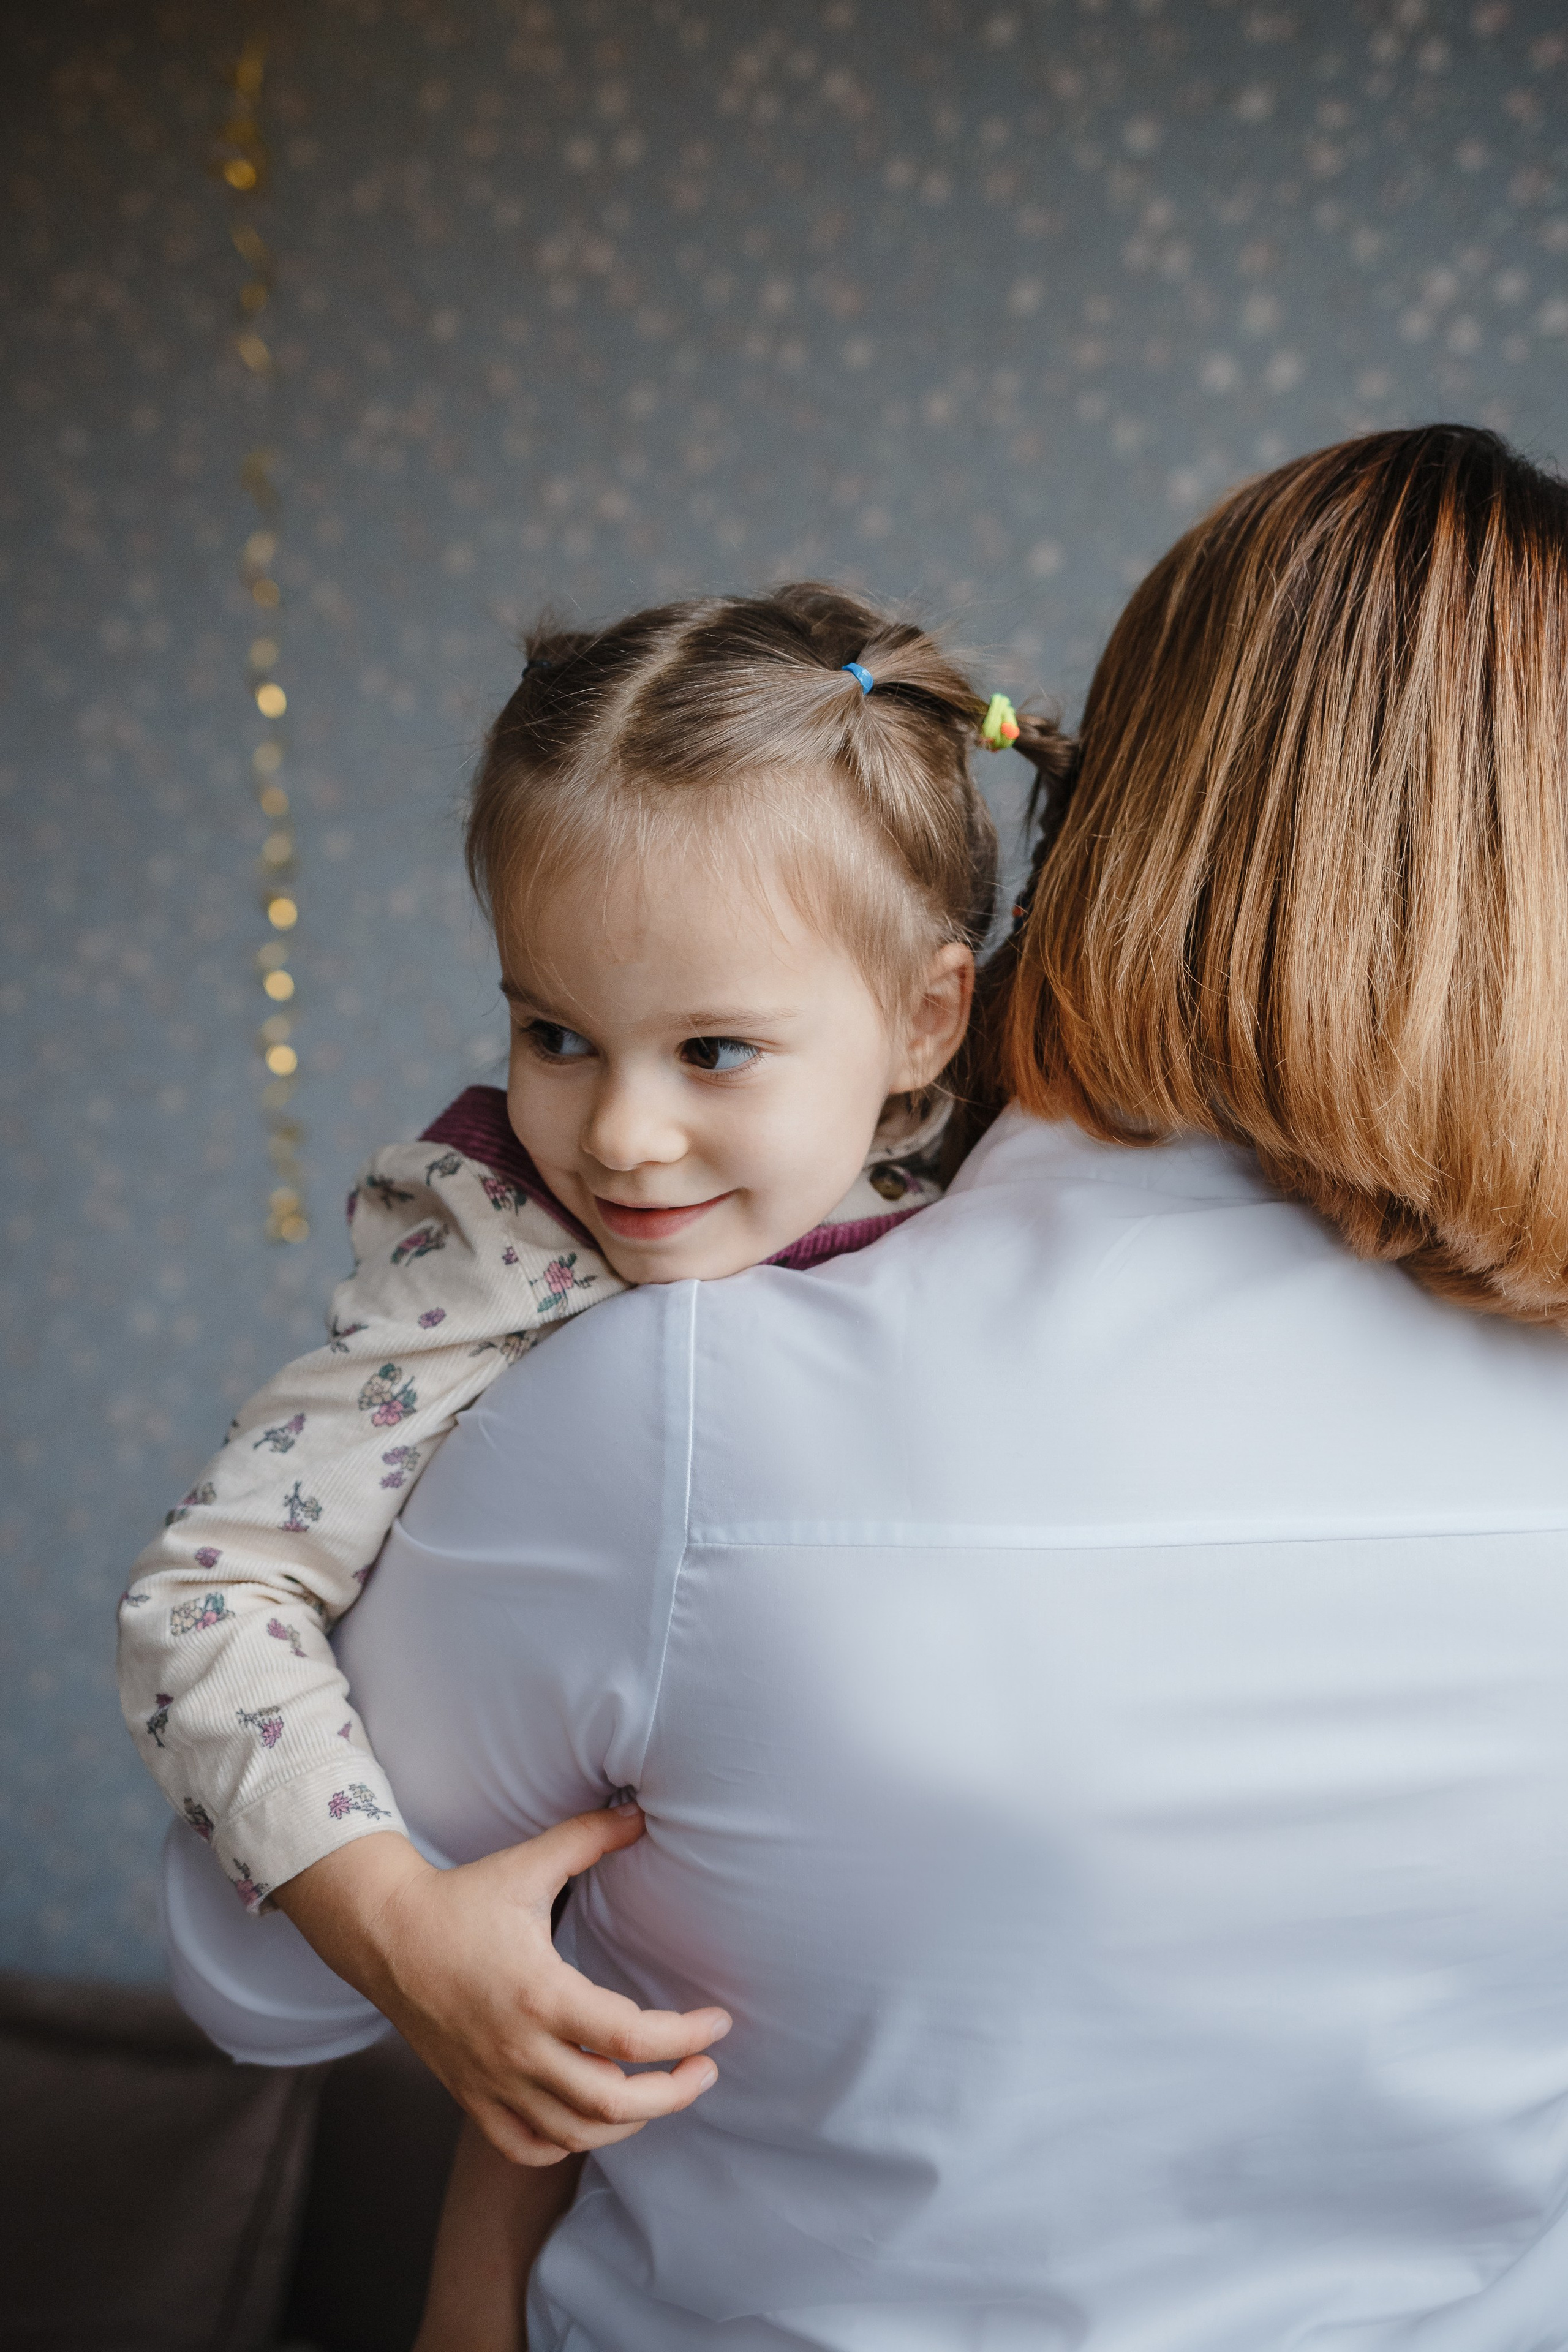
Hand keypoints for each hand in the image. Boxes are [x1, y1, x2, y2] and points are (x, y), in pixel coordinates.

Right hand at [272, 1807, 730, 2164]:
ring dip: (627, 2123)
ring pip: (574, 2133)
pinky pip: (527, 2147)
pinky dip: (566, 2144)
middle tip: (705, 2071)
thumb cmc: (460, 1898)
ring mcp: (493, 2081)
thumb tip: (641, 1813)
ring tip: (659, 2092)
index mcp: (539, 1993)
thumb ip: (589, 1838)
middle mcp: (518, 2049)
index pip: (629, 2036)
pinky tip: (592, 2118)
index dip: (684, 2038)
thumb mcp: (528, 1863)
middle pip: (611, 2102)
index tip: (719, 2024)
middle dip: (672, 2095)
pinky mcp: (472, 2096)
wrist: (384, 1934)